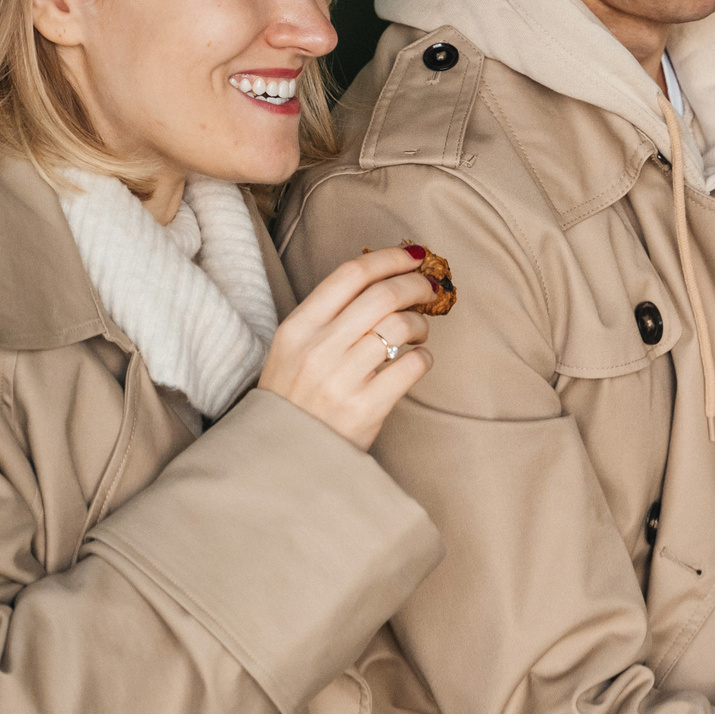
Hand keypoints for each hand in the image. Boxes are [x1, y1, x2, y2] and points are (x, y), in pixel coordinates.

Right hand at [257, 247, 435, 449]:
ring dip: (421, 323)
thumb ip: (329, 316)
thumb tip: (384, 280)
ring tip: (419, 332)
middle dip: (416, 285)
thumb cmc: (294, 397)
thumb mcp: (293, 349)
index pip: (350, 275)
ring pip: (401, 327)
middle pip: (383, 295)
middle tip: (430, 289)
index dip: (388, 258)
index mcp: (298, 327)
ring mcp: (342, 379)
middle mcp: (318, 349)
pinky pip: (412, 365)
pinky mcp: (366, 408)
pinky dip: (424, 358)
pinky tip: (416, 361)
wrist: (285, 456)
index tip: (413, 256)